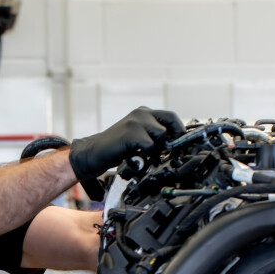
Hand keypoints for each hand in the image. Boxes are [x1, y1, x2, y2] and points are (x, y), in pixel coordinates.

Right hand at [68, 107, 183, 183]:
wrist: (93, 153)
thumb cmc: (117, 149)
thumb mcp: (138, 138)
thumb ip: (154, 137)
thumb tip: (175, 146)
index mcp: (144, 113)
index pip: (171, 117)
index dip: (180, 131)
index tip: (180, 146)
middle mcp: (141, 113)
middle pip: (171, 122)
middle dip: (173, 140)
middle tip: (170, 154)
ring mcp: (135, 121)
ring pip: (161, 135)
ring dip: (157, 151)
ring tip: (147, 159)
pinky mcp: (130, 132)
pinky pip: (150, 145)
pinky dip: (147, 156)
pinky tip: (138, 160)